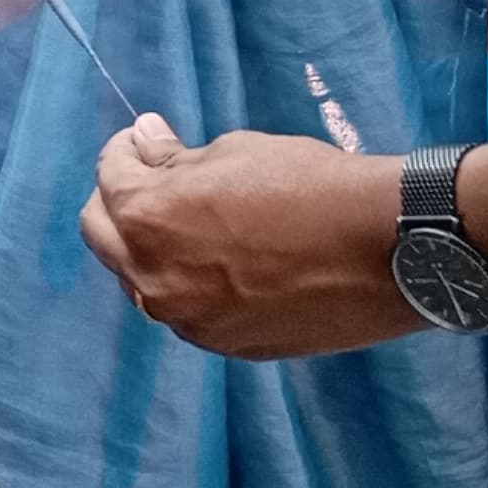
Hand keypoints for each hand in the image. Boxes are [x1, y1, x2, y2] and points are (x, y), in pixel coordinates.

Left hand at [78, 123, 415, 358]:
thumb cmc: (308, 186)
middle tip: (156, 180)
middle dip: (120, 202)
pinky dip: (188, 284)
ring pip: (140, 280)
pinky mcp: (226, 346)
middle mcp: (153, 278)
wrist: (385, 251)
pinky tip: (223, 263)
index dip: (127, 152)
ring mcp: (189, 320)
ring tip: (191, 222)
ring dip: (150, 249)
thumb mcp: (232, 152)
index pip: (109, 177)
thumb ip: (175, 159)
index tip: (148, 143)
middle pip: (103, 235)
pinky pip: (185, 311)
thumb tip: (144, 141)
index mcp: (146, 219)